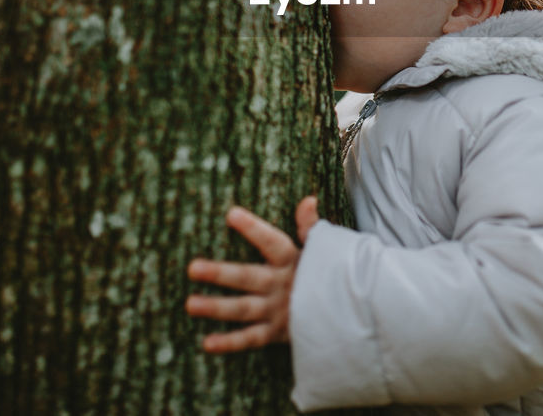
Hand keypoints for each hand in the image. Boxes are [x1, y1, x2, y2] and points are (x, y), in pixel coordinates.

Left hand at [185, 195, 319, 352]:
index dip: (253, 229)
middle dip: (220, 273)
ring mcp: (279, 310)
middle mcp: (283, 285)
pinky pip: (251, 339)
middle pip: (248, 278)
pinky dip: (230, 343)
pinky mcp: (277, 332)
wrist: (352, 312)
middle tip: (192, 268)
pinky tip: (207, 343)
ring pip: (244, 309)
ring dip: (217, 307)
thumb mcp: (326, 248)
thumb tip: (309, 199)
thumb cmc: (332, 274)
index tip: (231, 214)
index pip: (272, 242)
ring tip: (190, 304)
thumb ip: (311, 226)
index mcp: (293, 261)